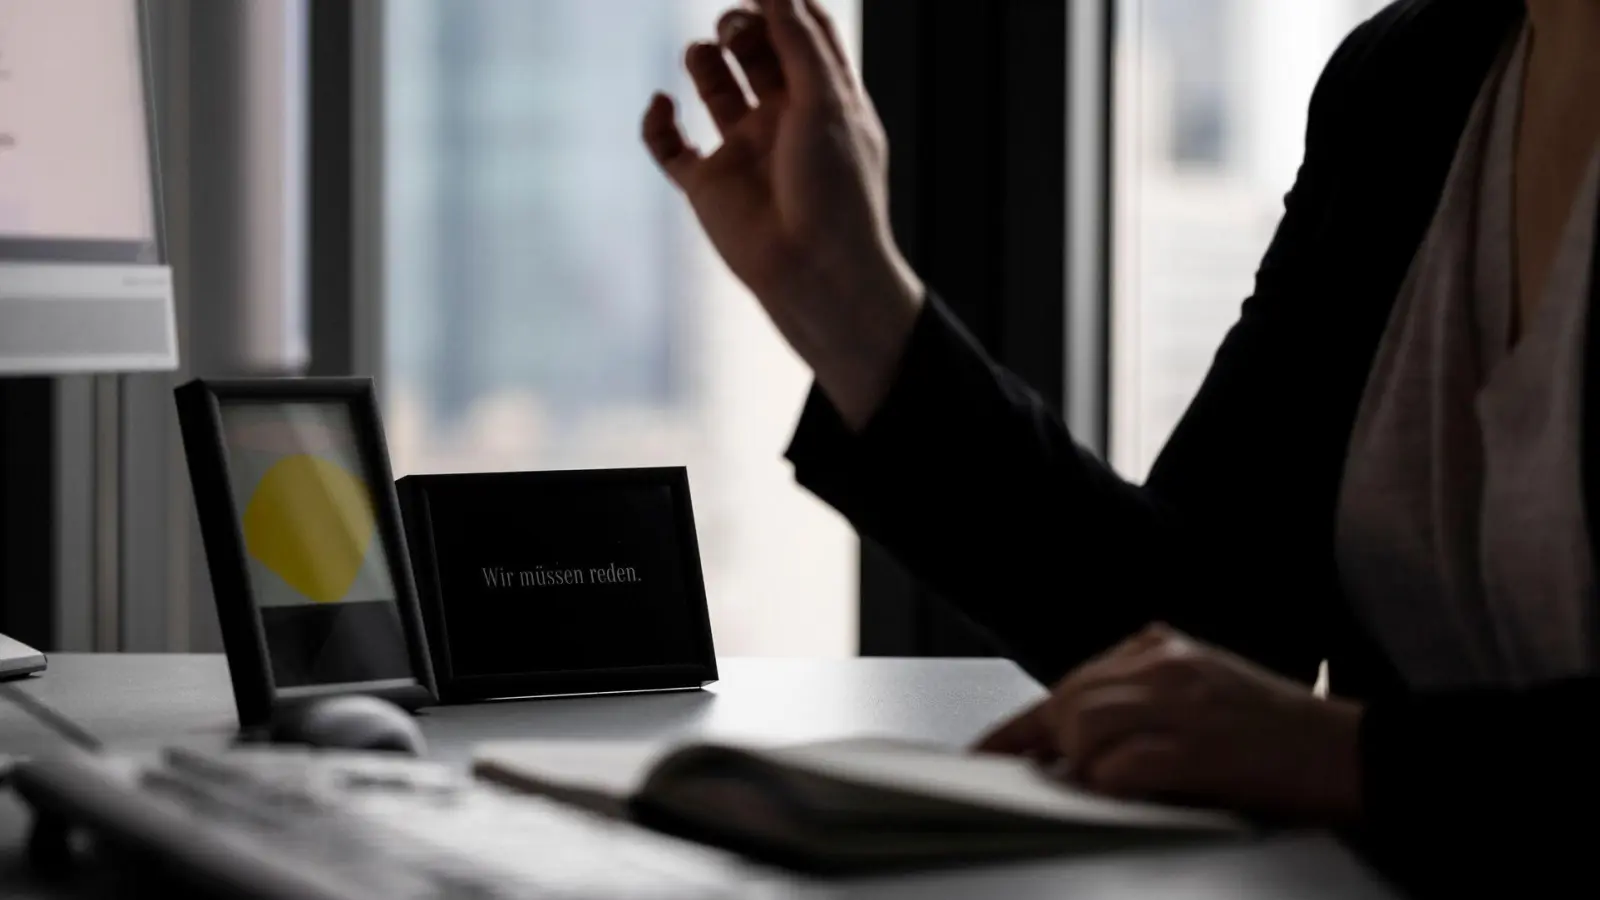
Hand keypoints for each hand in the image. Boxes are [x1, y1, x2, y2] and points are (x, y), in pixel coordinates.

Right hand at [642, 0, 922, 428]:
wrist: (814, 271)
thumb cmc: (836, 189)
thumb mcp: (825, 102)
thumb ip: (798, 41)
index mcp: (822, 99)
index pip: (804, 33)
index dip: (783, 1)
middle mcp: (782, 119)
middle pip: (757, 50)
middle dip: (742, 26)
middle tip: (734, 29)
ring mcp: (743, 151)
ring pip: (713, 87)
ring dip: (704, 61)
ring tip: (703, 54)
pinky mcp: (707, 185)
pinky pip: (669, 144)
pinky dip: (656, 120)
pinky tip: (663, 104)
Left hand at [975, 624, 1365, 821]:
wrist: (1355, 754)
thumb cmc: (1278, 736)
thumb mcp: (1199, 696)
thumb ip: (1137, 705)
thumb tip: (1067, 747)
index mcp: (1161, 646)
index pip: (1069, 684)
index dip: (1018, 728)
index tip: (983, 756)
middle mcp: (1166, 662)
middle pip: (1067, 701)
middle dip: (1049, 750)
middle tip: (1040, 785)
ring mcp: (1181, 700)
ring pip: (1083, 727)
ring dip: (1086, 768)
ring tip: (1115, 787)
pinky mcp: (1197, 744)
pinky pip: (1120, 766)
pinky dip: (1110, 787)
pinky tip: (1124, 795)